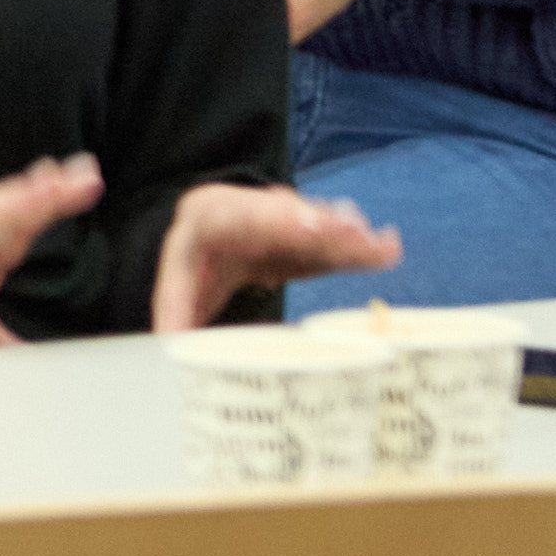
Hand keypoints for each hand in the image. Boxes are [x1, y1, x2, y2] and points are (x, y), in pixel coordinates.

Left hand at [153, 181, 398, 328]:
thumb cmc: (197, 259)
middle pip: (286, 217)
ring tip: (379, 246)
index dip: (276, 220)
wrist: (215, 223)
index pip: (239, 216)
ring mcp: (286, 221)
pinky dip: (360, 248)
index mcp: (212, 221)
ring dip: (348, 237)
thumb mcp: (180, 282)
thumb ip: (177, 311)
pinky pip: (336, 242)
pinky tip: (388, 250)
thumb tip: (167, 343)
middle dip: (319, 224)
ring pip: (318, 226)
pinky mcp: (311, 237)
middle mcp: (253, 212)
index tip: (307, 227)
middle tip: (350, 232)